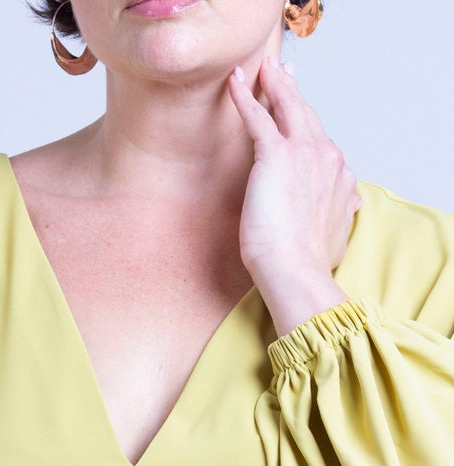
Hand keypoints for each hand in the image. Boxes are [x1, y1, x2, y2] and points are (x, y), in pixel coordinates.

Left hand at [228, 56, 361, 335]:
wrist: (297, 272)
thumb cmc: (309, 264)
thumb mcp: (336, 234)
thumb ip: (342, 213)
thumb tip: (353, 205)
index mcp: (340, 176)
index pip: (322, 141)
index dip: (309, 124)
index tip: (302, 111)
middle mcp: (328, 158)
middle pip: (308, 115)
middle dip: (294, 91)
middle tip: (283, 71)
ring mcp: (304, 153)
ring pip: (288, 107)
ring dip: (275, 83)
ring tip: (265, 68)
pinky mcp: (275, 157)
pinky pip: (258, 117)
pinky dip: (245, 96)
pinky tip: (235, 81)